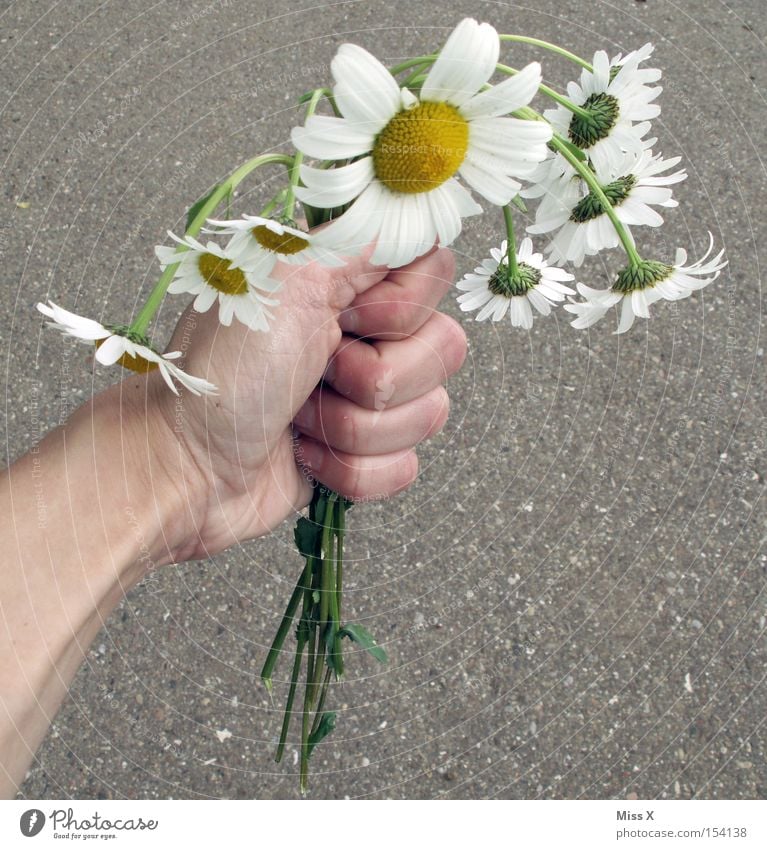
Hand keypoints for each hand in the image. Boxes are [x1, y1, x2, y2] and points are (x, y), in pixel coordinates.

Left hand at [148, 246, 466, 561]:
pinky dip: (350, 470)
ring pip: (429, 414)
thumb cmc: (220, 375)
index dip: (403, 307)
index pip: (435, 272)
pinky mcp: (364, 452)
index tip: (348, 318)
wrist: (186, 466)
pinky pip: (405, 467)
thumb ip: (362, 240)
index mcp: (349, 282)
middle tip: (316, 373)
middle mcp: (366, 334)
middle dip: (375, 379)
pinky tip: (307, 455)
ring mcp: (368, 398)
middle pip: (445, 349)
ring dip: (353, 428)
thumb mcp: (288, 280)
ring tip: (300, 418)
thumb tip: (415, 214)